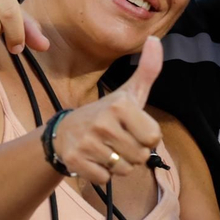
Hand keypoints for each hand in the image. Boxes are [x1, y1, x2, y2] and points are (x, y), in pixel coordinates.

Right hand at [51, 37, 162, 185]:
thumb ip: (147, 70)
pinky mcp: (76, 161)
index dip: (145, 137)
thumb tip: (156, 40)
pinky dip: (101, 174)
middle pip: (140, 156)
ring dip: (118, 164)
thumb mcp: (128, 93)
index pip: (154, 138)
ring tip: (106, 149)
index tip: (131, 128)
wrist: (64, 132)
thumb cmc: (105, 113)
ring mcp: (87, 143)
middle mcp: (103, 123)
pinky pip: (105, 179)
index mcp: (119, 106)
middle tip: (117, 140)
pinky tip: (93, 159)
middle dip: (132, 153)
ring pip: (124, 170)